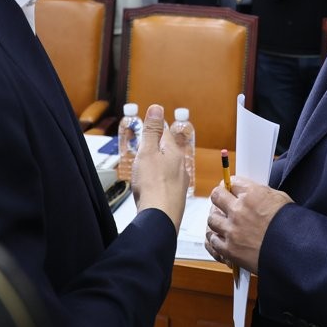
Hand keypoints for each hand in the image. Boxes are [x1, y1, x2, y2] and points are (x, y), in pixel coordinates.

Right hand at [132, 104, 187, 231]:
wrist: (159, 219)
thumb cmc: (152, 185)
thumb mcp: (148, 152)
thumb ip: (151, 130)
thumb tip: (157, 107)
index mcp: (174, 153)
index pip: (165, 134)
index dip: (155, 130)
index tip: (149, 127)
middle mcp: (181, 167)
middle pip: (168, 152)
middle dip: (156, 149)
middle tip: (145, 147)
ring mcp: (180, 184)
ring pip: (169, 169)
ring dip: (158, 167)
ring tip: (146, 169)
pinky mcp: (176, 199)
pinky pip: (167, 185)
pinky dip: (159, 183)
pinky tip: (152, 189)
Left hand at [205, 177, 292, 273]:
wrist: (294, 251)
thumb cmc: (291, 225)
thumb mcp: (280, 199)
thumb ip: (261, 193)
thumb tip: (252, 192)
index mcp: (251, 194)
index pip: (232, 182)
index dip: (231, 185)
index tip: (230, 189)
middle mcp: (238, 210)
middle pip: (216, 196)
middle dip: (219, 198)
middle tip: (223, 203)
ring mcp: (232, 230)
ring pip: (212, 218)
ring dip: (217, 220)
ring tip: (223, 222)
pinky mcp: (230, 249)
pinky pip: (214, 240)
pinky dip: (217, 239)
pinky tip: (224, 238)